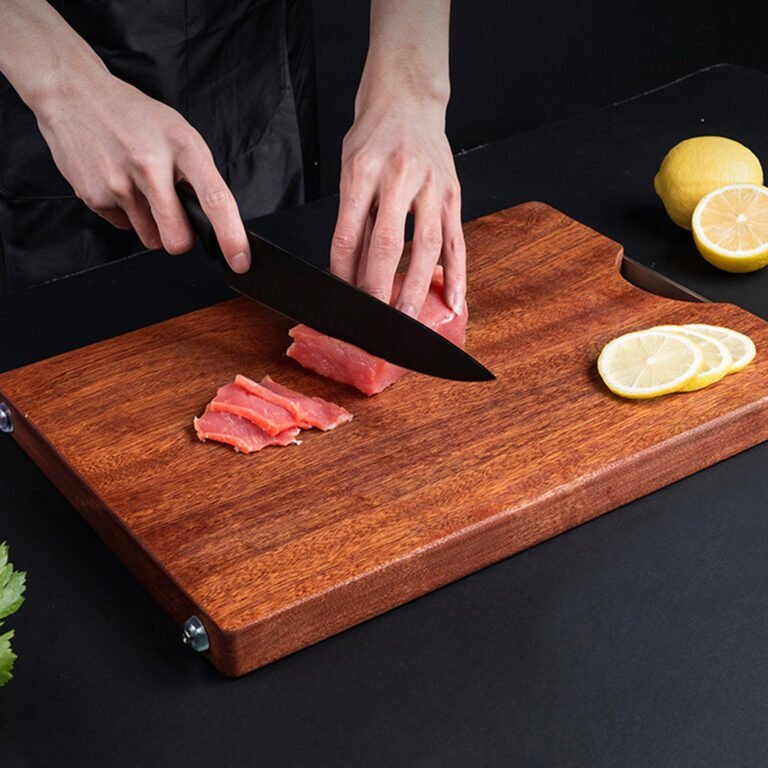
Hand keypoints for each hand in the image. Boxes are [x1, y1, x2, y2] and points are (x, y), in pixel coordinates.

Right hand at [35, 72, 250, 271]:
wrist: (75, 95)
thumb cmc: (135, 118)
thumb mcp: (178, 134)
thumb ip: (197, 176)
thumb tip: (214, 222)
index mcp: (183, 146)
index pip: (215, 199)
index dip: (231, 236)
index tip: (240, 260)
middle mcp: (151, 164)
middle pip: (177, 237)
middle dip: (181, 240)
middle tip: (176, 221)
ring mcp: (120, 182)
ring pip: (151, 238)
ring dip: (152, 224)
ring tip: (140, 188)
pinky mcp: (95, 196)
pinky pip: (124, 226)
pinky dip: (126, 213)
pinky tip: (118, 182)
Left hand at [330, 97, 465, 316]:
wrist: (408, 100)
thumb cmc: (374, 137)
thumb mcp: (351, 169)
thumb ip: (353, 219)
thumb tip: (349, 271)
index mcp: (364, 170)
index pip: (350, 232)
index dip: (344, 270)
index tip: (344, 294)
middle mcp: (400, 176)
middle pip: (388, 242)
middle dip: (380, 286)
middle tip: (375, 318)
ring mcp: (432, 186)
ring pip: (426, 246)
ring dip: (416, 287)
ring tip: (408, 318)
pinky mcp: (454, 194)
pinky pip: (456, 240)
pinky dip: (456, 273)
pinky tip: (453, 299)